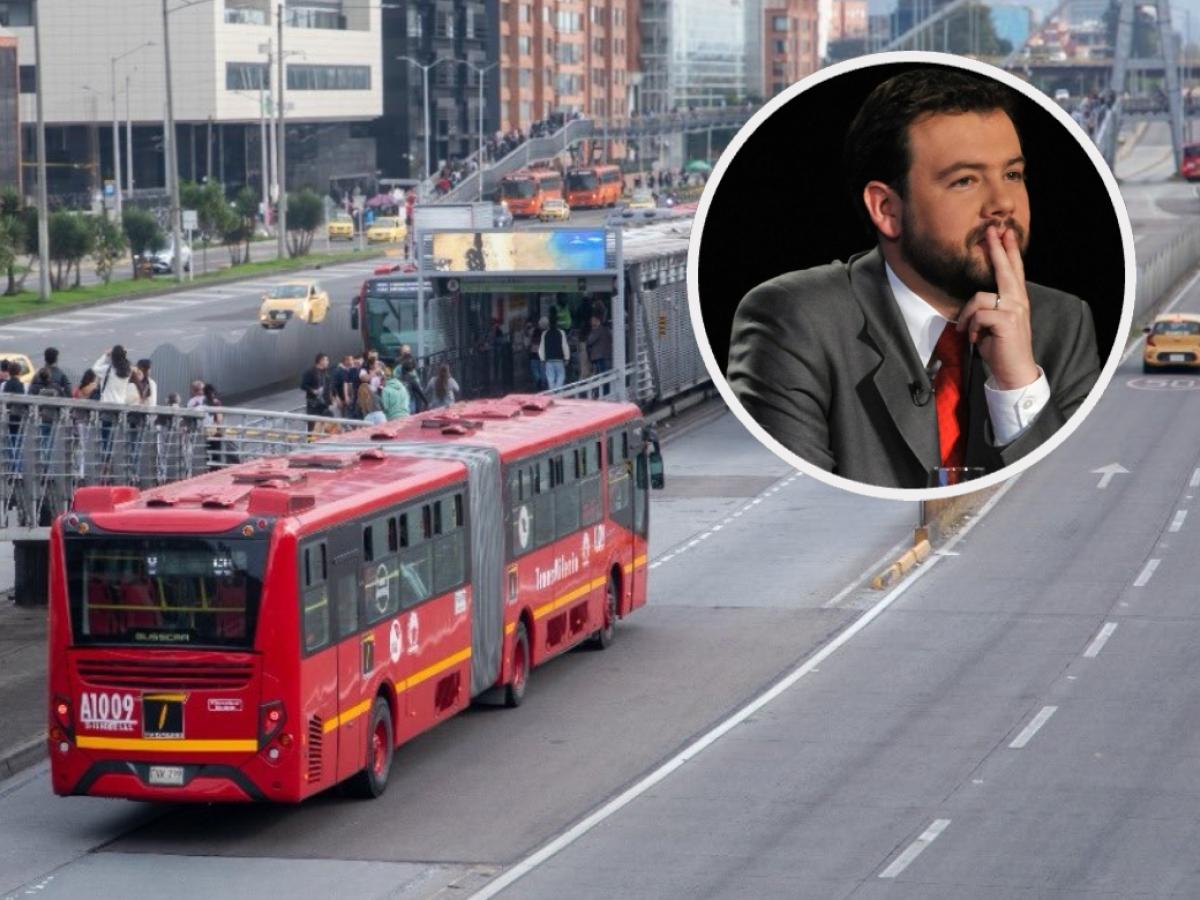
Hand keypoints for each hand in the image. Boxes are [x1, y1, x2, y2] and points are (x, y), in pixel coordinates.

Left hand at [956, 225, 1039, 389]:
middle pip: (1005, 270)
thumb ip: (990, 307)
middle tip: (991, 230)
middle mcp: (1019, 300)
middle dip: (997, 249)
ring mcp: (1014, 309)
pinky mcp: (1007, 320)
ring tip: (969, 331)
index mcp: (1016, 299)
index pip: (1013, 270)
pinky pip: (978, 315)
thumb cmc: (1001, 347)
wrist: (1014, 370)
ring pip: (979, 298)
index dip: (1008, 251)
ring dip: (967, 316)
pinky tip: (976, 338)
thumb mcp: (994, 323)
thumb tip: (976, 299)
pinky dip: (972, 328)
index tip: (1004, 233)